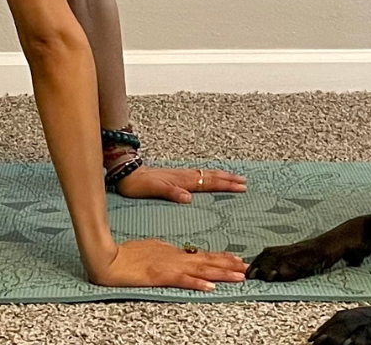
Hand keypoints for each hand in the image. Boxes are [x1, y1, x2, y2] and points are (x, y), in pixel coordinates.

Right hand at [87, 237, 246, 290]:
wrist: (108, 258)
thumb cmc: (126, 254)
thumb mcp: (151, 249)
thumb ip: (166, 252)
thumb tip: (177, 254)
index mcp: (173, 252)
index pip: (202, 255)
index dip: (221, 258)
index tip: (237, 260)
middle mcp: (175, 257)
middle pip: (207, 261)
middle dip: (229, 265)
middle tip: (248, 267)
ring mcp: (169, 266)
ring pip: (201, 269)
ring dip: (221, 273)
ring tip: (239, 275)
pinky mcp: (160, 276)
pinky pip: (183, 280)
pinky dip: (198, 283)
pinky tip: (210, 286)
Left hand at [115, 165, 247, 203]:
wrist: (126, 172)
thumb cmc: (138, 184)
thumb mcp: (153, 189)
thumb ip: (171, 192)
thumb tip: (188, 198)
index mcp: (182, 180)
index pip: (208, 182)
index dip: (225, 185)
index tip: (240, 186)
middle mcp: (184, 176)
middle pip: (211, 176)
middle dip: (228, 179)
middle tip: (244, 182)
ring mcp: (180, 175)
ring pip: (206, 174)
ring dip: (221, 176)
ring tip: (234, 177)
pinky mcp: (175, 176)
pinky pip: (198, 175)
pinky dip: (209, 176)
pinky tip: (210, 177)